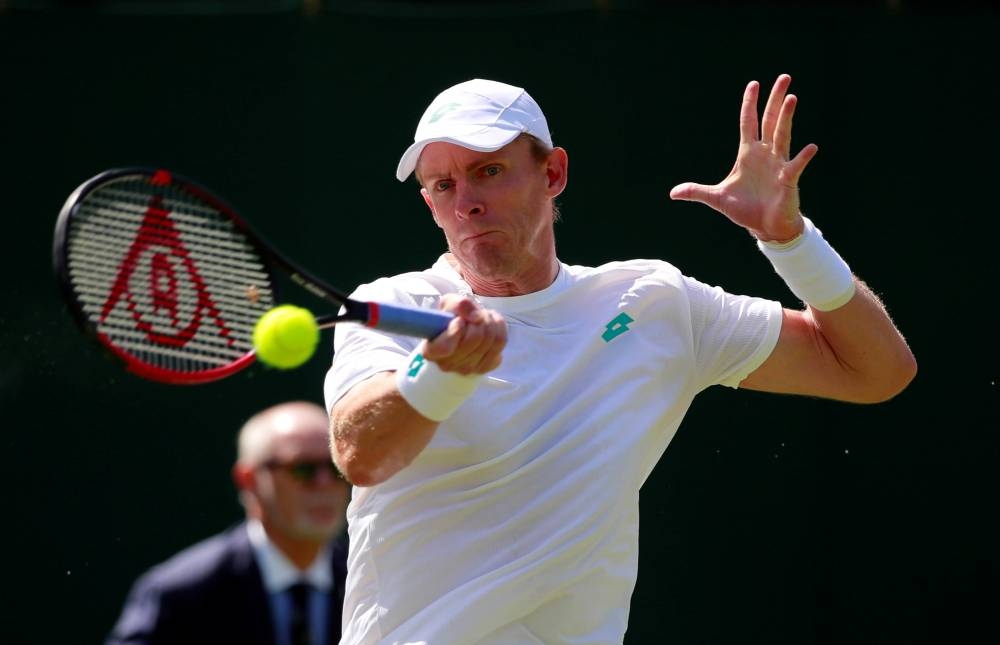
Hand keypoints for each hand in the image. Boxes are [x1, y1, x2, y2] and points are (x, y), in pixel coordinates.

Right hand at [421, 294, 506, 374]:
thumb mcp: (449, 304)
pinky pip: (500, 343)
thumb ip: (458, 304)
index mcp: (431, 351)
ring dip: (490, 321)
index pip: (445, 347)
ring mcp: (467, 369)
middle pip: (474, 339)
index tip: (459, 319)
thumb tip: (476, 317)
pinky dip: (499, 327)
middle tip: (475, 314)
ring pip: (490, 340)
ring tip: (483, 316)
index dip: (456, 330)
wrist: (463, 331)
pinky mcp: (485, 367)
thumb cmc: (451, 319)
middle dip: (479, 319)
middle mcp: (447, 365)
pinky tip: (491, 325)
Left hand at [669, 74, 817, 241]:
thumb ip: (696, 192)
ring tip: (791, 98)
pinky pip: (796, 166)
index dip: (750, 104)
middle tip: (784, 77)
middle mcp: (765, 154)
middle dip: (774, 100)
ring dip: (786, 118)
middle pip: (770, 121)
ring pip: (782, 135)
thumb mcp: (717, 199)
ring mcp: (778, 165)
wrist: (765, 227)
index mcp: (748, 154)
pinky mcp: (788, 180)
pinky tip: (810, 147)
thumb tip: (672, 193)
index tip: (754, 83)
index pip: (748, 122)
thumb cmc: (745, 210)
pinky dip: (802, 158)